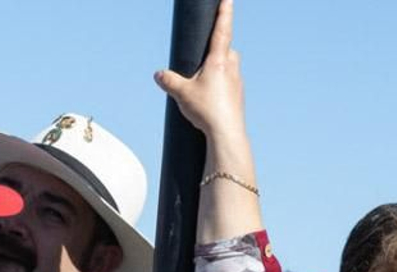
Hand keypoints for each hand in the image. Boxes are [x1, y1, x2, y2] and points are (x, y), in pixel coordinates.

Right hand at [154, 0, 245, 146]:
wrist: (226, 134)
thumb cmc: (207, 110)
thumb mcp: (181, 93)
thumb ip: (168, 81)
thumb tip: (158, 74)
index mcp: (218, 60)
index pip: (222, 30)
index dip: (224, 12)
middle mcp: (231, 68)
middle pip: (227, 49)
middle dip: (218, 49)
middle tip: (204, 57)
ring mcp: (237, 83)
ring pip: (230, 68)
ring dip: (219, 69)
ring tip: (203, 85)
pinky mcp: (238, 97)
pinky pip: (230, 85)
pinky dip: (221, 87)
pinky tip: (211, 101)